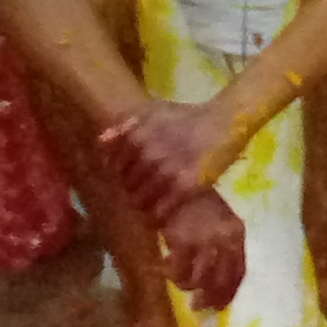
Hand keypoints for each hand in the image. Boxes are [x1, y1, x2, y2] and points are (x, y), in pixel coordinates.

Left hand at [99, 100, 235, 224]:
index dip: (120, 174)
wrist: (226, 121)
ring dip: (144, 205)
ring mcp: (166, 170)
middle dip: (132, 190)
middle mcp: (148, 153)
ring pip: (140, 200)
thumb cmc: (188, 115)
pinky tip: (161, 214)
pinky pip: (161, 210)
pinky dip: (158, 216)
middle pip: (126, 185)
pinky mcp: (186, 185)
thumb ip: (125, 125)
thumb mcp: (153, 111)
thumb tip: (100, 142)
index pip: (114, 166)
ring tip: (152, 203)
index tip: (131, 176)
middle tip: (144, 191)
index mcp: (137, 135)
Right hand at [160, 192, 247, 308]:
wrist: (173, 182)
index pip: (239, 271)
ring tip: (177, 278)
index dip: (229, 292)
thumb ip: (221, 245)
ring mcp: (204, 240)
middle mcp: (224, 239)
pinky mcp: (183, 241)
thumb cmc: (195, 202)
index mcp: (236, 233)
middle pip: (221, 280)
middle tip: (197, 306)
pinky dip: (171, 273)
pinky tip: (165, 265)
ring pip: (198, 279)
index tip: (219, 306)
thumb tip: (215, 278)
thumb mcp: (217, 221)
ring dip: (186, 284)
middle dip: (209, 298)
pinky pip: (178, 271)